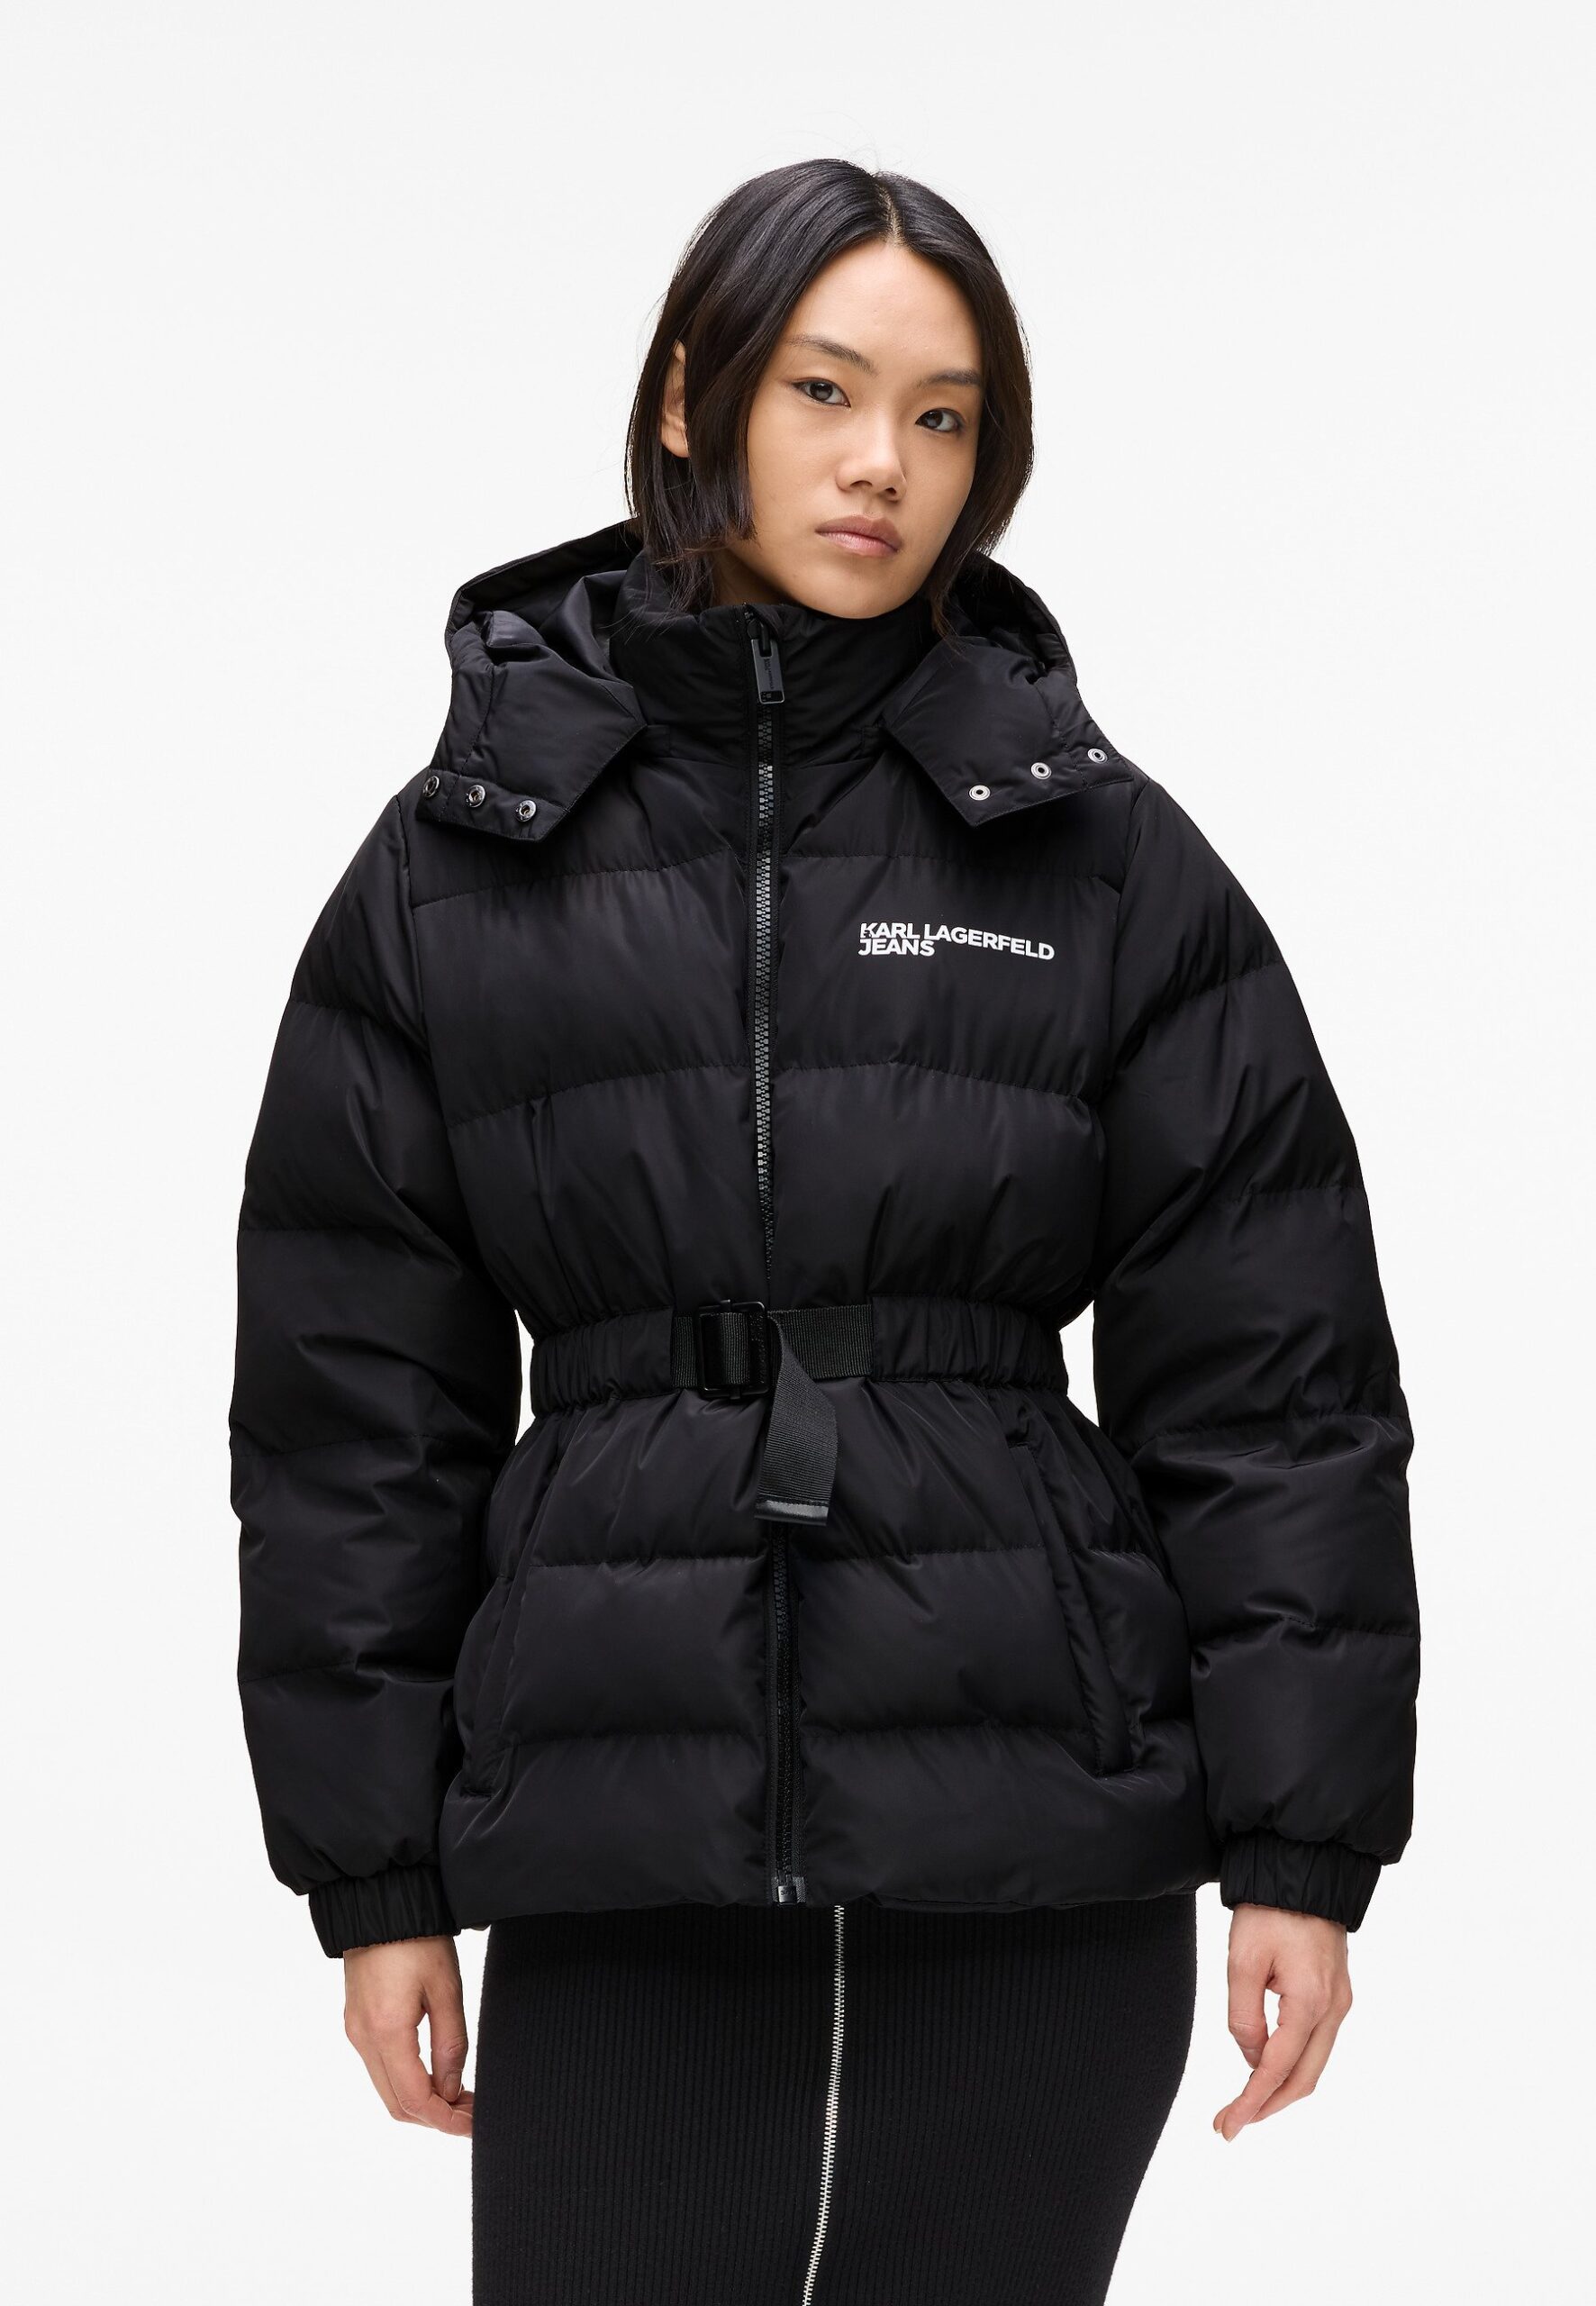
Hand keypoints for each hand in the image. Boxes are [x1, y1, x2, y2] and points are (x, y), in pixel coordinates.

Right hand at [342, 1934, 472, 2135]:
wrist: (380, 1902)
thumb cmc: (417, 1938)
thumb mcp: (446, 1987)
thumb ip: (450, 2043)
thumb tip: (451, 2091)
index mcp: (386, 2031)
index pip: (414, 2099)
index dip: (446, 2120)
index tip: (475, 2124)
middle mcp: (363, 2039)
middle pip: (397, 2104)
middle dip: (436, 2117)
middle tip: (472, 2113)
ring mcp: (356, 2031)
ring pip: (388, 2089)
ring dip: (422, 2101)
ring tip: (461, 2096)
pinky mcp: (356, 2022)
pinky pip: (381, 2068)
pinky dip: (408, 2082)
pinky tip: (436, 2075)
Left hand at [1214, 1903, 1352, 2140]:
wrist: (1304, 1869)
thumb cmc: (1270, 1909)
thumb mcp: (1241, 1961)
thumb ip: (1244, 2017)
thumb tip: (1251, 2058)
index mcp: (1310, 2003)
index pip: (1277, 2070)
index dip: (1250, 2103)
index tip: (1226, 2126)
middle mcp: (1333, 2009)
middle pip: (1304, 2079)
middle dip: (1267, 2106)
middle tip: (1231, 2123)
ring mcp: (1340, 2001)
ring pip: (1313, 2064)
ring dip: (1280, 2089)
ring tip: (1244, 2103)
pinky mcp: (1336, 1992)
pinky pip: (1316, 2043)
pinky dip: (1292, 2064)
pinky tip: (1266, 2067)